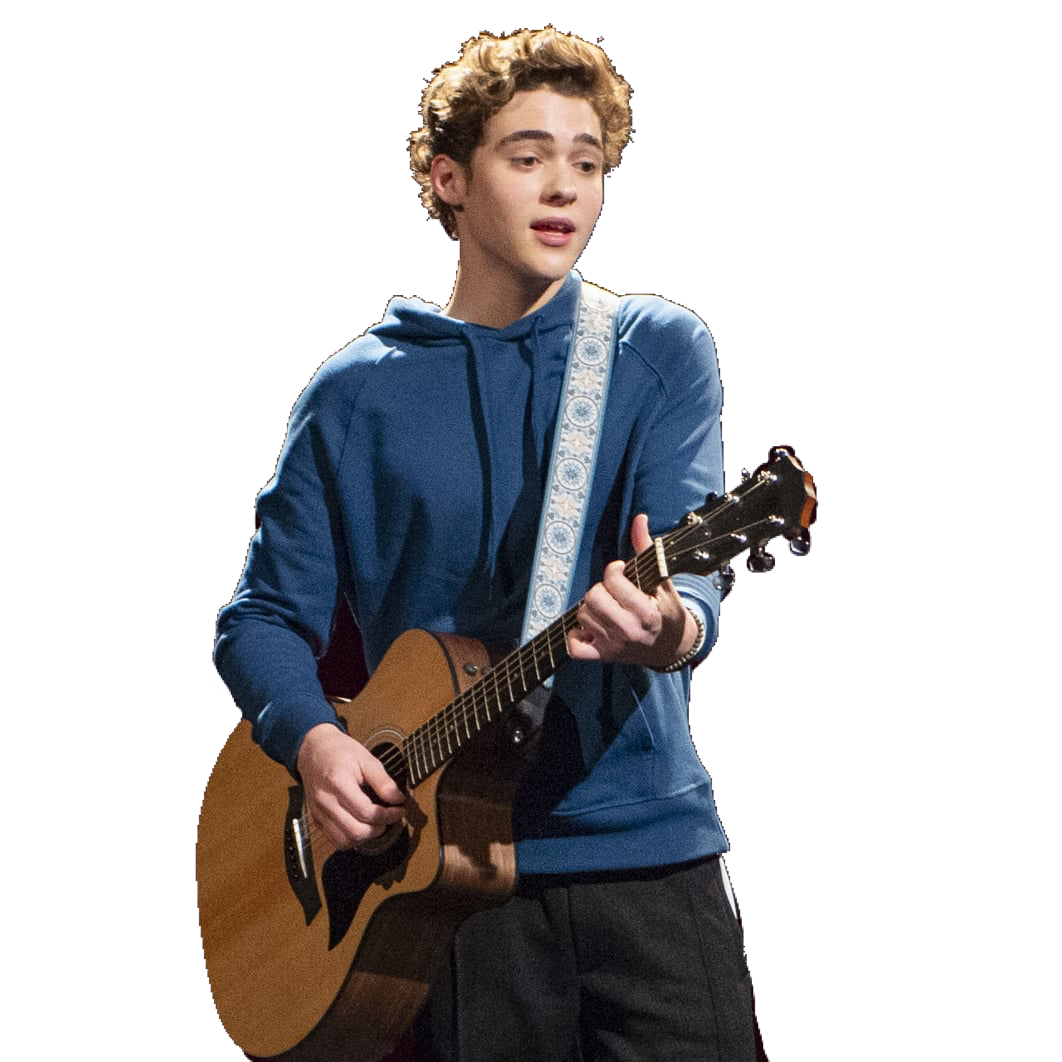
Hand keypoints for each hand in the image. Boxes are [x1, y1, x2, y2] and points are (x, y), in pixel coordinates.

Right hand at [296, 723, 405, 849]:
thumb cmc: (340, 751)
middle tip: (390, 818)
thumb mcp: (366, 758)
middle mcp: (325, 801)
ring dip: (365, 837)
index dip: (388, 815)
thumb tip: (398, 799)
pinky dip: (352, 839)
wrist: (313, 750)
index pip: (366, 811)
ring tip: (377, 823)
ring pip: (344, 841)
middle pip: (355, 831)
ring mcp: (319, 812)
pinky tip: (362, 826)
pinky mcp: (316, 819)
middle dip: (378, 829)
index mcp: (338, 782)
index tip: (400, 810)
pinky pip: (335, 840)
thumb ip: (382, 781)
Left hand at [566, 513, 698, 668]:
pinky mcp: (604, 656)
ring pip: (582, 616)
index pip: (612, 581)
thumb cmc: (667, 612)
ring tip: (607, 607)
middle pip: (592, 598)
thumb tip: (639, 519)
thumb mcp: (663, 581)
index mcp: (646, 612)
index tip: (621, 572)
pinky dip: (577, 635)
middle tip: (613, 592)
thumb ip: (646, 549)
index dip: (614, 570)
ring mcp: (614, 646)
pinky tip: (591, 627)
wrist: (673, 648)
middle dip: (601, 589)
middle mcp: (628, 631)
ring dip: (591, 607)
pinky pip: (575, 647)